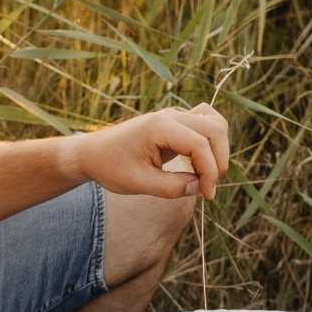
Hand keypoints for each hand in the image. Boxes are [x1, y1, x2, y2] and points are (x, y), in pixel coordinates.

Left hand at [66, 104, 229, 201]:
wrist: (92, 153)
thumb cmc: (110, 167)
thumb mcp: (138, 183)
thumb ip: (171, 187)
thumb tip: (201, 188)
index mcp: (159, 127)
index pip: (200, 144)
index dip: (210, 171)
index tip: (207, 195)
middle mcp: (170, 116)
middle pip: (214, 129)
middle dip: (219, 161)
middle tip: (208, 188)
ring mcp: (173, 116)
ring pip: (214, 124)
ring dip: (218, 150)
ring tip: (206, 176)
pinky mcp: (175, 122)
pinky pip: (205, 123)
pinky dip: (211, 141)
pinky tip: (202, 162)